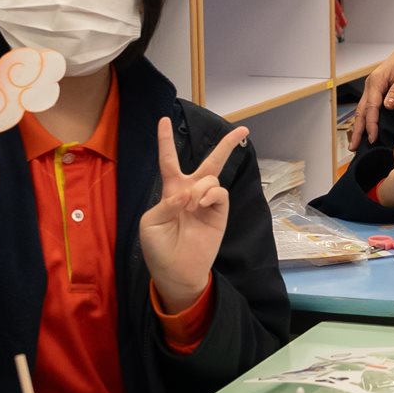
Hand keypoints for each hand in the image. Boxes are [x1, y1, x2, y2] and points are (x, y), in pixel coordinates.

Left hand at [140, 119, 248, 310]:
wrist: (175, 272)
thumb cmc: (158, 249)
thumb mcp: (151, 223)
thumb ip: (166, 202)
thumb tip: (189, 193)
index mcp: (171, 192)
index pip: (168, 161)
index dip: (165, 141)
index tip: (163, 120)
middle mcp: (191, 193)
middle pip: (211, 162)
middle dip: (227, 145)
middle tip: (243, 130)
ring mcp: (207, 202)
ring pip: (210, 177)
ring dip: (199, 187)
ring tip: (191, 205)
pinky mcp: (220, 213)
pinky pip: (219, 192)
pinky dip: (209, 194)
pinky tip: (200, 204)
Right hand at [348, 35, 393, 144]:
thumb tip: (386, 106)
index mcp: (377, 80)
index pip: (371, 106)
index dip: (371, 123)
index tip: (372, 137)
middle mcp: (372, 84)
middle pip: (362, 110)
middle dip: (358, 129)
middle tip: (353, 147)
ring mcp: (373, 87)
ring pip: (363, 109)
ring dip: (359, 126)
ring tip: (355, 143)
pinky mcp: (378, 89)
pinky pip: (368, 107)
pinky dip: (365, 119)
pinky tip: (365, 130)